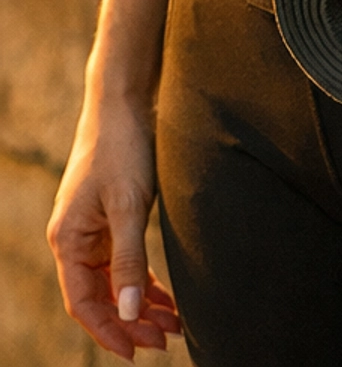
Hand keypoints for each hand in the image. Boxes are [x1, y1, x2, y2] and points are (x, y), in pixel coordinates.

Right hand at [48, 99, 180, 359]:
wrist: (124, 100)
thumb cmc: (122, 147)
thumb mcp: (129, 205)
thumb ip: (130, 260)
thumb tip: (130, 312)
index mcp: (68, 241)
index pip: (84, 303)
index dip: (109, 331)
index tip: (138, 352)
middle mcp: (75, 240)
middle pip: (100, 296)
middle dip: (131, 321)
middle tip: (166, 340)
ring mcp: (92, 229)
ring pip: (114, 281)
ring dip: (140, 303)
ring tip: (173, 324)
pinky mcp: (110, 217)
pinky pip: (123, 261)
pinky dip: (143, 279)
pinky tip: (165, 296)